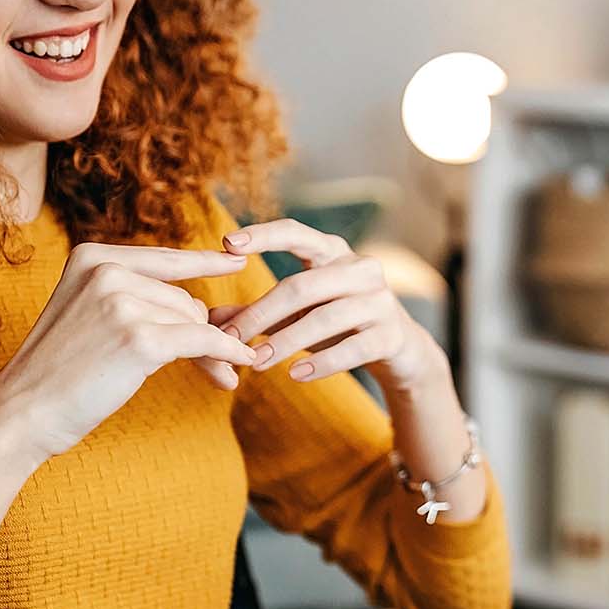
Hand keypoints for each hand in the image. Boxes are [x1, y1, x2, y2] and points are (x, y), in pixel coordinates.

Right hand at [0, 242, 258, 464]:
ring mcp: (122, 302)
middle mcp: (107, 271)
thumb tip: (209, 312)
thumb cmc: (58, 373)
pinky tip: (240, 364)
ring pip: (194, 322)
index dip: (205, 262)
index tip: (238, 259)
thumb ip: (136, 301)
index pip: (164, 258)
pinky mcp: (140, 338)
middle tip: (214, 363)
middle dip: (201, 331)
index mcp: (91, 257)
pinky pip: (203, 341)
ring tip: (215, 375)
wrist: (21, 412)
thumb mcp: (88, 316)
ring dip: (209, 352)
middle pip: (184, 298)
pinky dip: (226, 353)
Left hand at [212, 219, 447, 390]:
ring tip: (257, 362)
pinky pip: (353, 349)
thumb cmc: (339, 324)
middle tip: (231, 339)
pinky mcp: (392, 335)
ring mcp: (381, 301)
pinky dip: (323, 363)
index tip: (226, 244)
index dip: (263, 236)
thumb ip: (257, 312)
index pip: (297, 233)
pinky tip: (296, 375)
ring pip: (327, 318)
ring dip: (287, 342)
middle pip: (304, 285)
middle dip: (262, 313)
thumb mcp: (298, 313)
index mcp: (334, 253)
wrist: (400, 351)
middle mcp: (361, 269)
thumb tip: (207, 318)